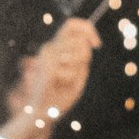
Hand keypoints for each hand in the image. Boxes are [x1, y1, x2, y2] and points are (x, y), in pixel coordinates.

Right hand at [7, 19, 100, 136]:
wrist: (41, 112)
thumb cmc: (60, 94)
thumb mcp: (78, 73)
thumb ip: (82, 57)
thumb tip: (87, 43)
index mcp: (56, 47)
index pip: (71, 25)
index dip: (87, 29)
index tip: (97, 44)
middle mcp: (49, 48)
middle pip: (80, 40)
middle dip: (85, 56)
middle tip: (76, 72)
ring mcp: (47, 57)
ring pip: (78, 53)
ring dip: (78, 70)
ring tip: (64, 80)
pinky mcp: (47, 68)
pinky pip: (72, 70)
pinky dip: (71, 79)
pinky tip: (59, 85)